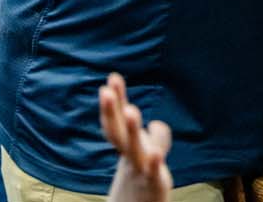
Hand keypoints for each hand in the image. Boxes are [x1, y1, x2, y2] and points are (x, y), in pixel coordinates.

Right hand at [102, 73, 173, 201]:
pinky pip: (152, 174)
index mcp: (127, 147)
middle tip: (106, 90)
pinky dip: (154, 165)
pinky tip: (157, 155)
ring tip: (131, 110)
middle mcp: (129, 156)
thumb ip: (153, 137)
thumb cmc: (143, 182)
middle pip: (117, 133)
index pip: (118, 120)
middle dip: (112, 112)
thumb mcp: (148, 156)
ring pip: (133, 150)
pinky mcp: (153, 185)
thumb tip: (157, 123)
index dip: (116, 100)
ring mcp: (140, 170)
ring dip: (131, 131)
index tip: (112, 76)